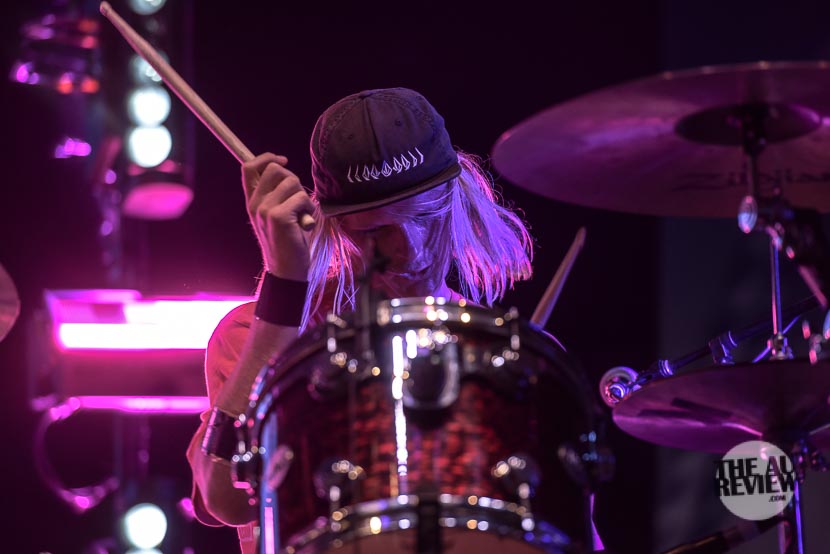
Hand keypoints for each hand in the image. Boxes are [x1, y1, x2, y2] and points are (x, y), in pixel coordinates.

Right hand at [242, 153, 314, 280]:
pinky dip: (309, 208)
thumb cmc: (287, 241)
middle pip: (275, 169)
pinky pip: (301, 197)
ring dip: (304, 196)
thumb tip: (284, 170)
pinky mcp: (279, 217)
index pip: (248, 167)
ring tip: (302, 214)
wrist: (286, 270)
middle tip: (298, 199)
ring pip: (292, 181)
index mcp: (251, 202)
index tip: (283, 159)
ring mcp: (265, 210)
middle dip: (293, 179)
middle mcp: (255, 204)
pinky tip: (305, 223)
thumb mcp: (275, 215)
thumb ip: (275, 195)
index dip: (266, 157)